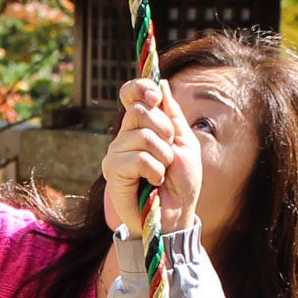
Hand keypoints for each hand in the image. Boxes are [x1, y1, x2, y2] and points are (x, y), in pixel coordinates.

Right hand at [103, 80, 201, 233]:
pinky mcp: (112, 171)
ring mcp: (116, 152)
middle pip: (138, 110)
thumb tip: (162, 82)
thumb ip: (173, 114)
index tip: (155, 95)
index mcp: (142, 125)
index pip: (131, 94)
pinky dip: (153, 169)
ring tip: (163, 171)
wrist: (176, 215)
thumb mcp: (185, 143)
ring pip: (140, 135)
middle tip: (170, 151)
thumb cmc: (182, 182)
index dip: (140, 87)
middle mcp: (126, 135)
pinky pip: (135, 158)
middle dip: (164, 129)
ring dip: (162, 155)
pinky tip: (155, 181)